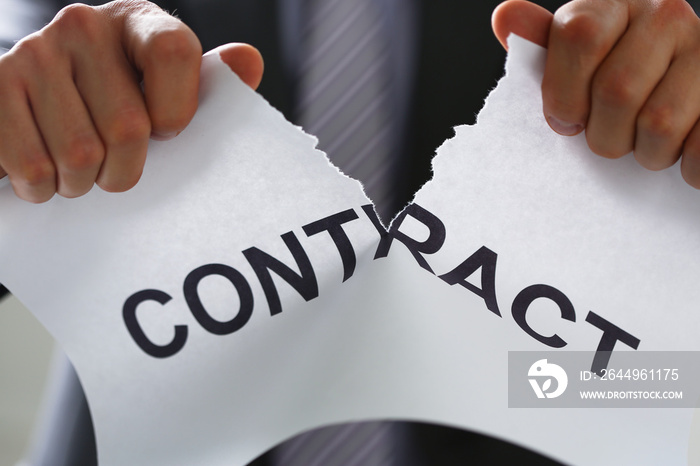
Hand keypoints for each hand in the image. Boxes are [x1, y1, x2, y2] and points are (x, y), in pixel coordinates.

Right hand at [0, 0, 262, 202]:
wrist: (33, 111)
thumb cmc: (118, 106)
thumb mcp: (168, 91)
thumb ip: (209, 83)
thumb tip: (248, 61)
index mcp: (138, 21)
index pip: (175, 52)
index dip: (176, 111)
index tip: (165, 133)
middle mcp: (84, 25)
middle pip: (128, 127)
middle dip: (126, 171)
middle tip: (116, 169)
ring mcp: (32, 53)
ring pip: (79, 156)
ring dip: (83, 183)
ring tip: (81, 170)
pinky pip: (33, 166)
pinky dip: (43, 187)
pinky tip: (46, 172)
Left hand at [492, 0, 699, 187]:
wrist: (683, 97)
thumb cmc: (614, 85)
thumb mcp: (570, 62)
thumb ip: (542, 46)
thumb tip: (506, 16)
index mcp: (614, 4)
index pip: (579, 34)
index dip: (564, 92)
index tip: (566, 120)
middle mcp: (666, 14)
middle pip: (617, 90)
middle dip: (603, 135)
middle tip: (609, 137)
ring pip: (660, 124)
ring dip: (645, 153)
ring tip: (645, 142)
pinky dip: (686, 167)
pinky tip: (681, 150)